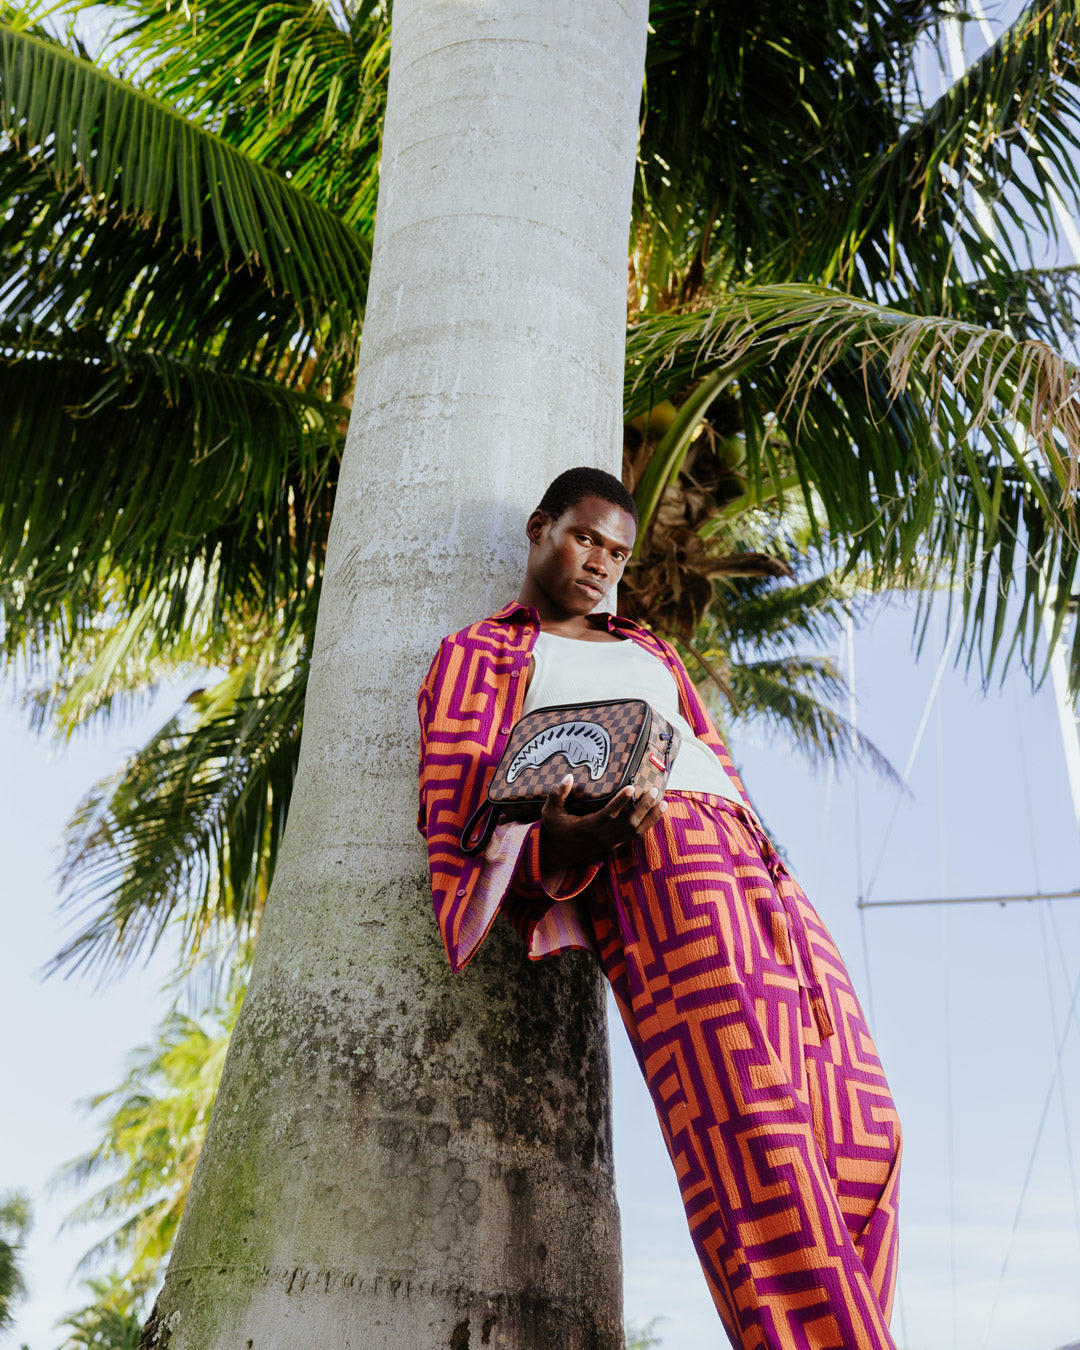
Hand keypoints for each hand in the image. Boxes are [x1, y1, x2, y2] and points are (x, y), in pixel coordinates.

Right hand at [539, 774, 665, 871]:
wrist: (558, 853)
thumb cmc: (555, 829)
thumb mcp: (549, 812)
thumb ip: (557, 794)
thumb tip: (568, 776)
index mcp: (589, 827)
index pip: (608, 814)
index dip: (621, 801)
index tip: (631, 787)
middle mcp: (603, 835)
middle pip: (629, 823)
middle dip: (644, 807)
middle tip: (653, 790)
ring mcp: (611, 841)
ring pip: (636, 831)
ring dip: (651, 817)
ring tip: (663, 802)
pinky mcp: (614, 844)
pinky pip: (635, 835)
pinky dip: (647, 825)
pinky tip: (655, 814)